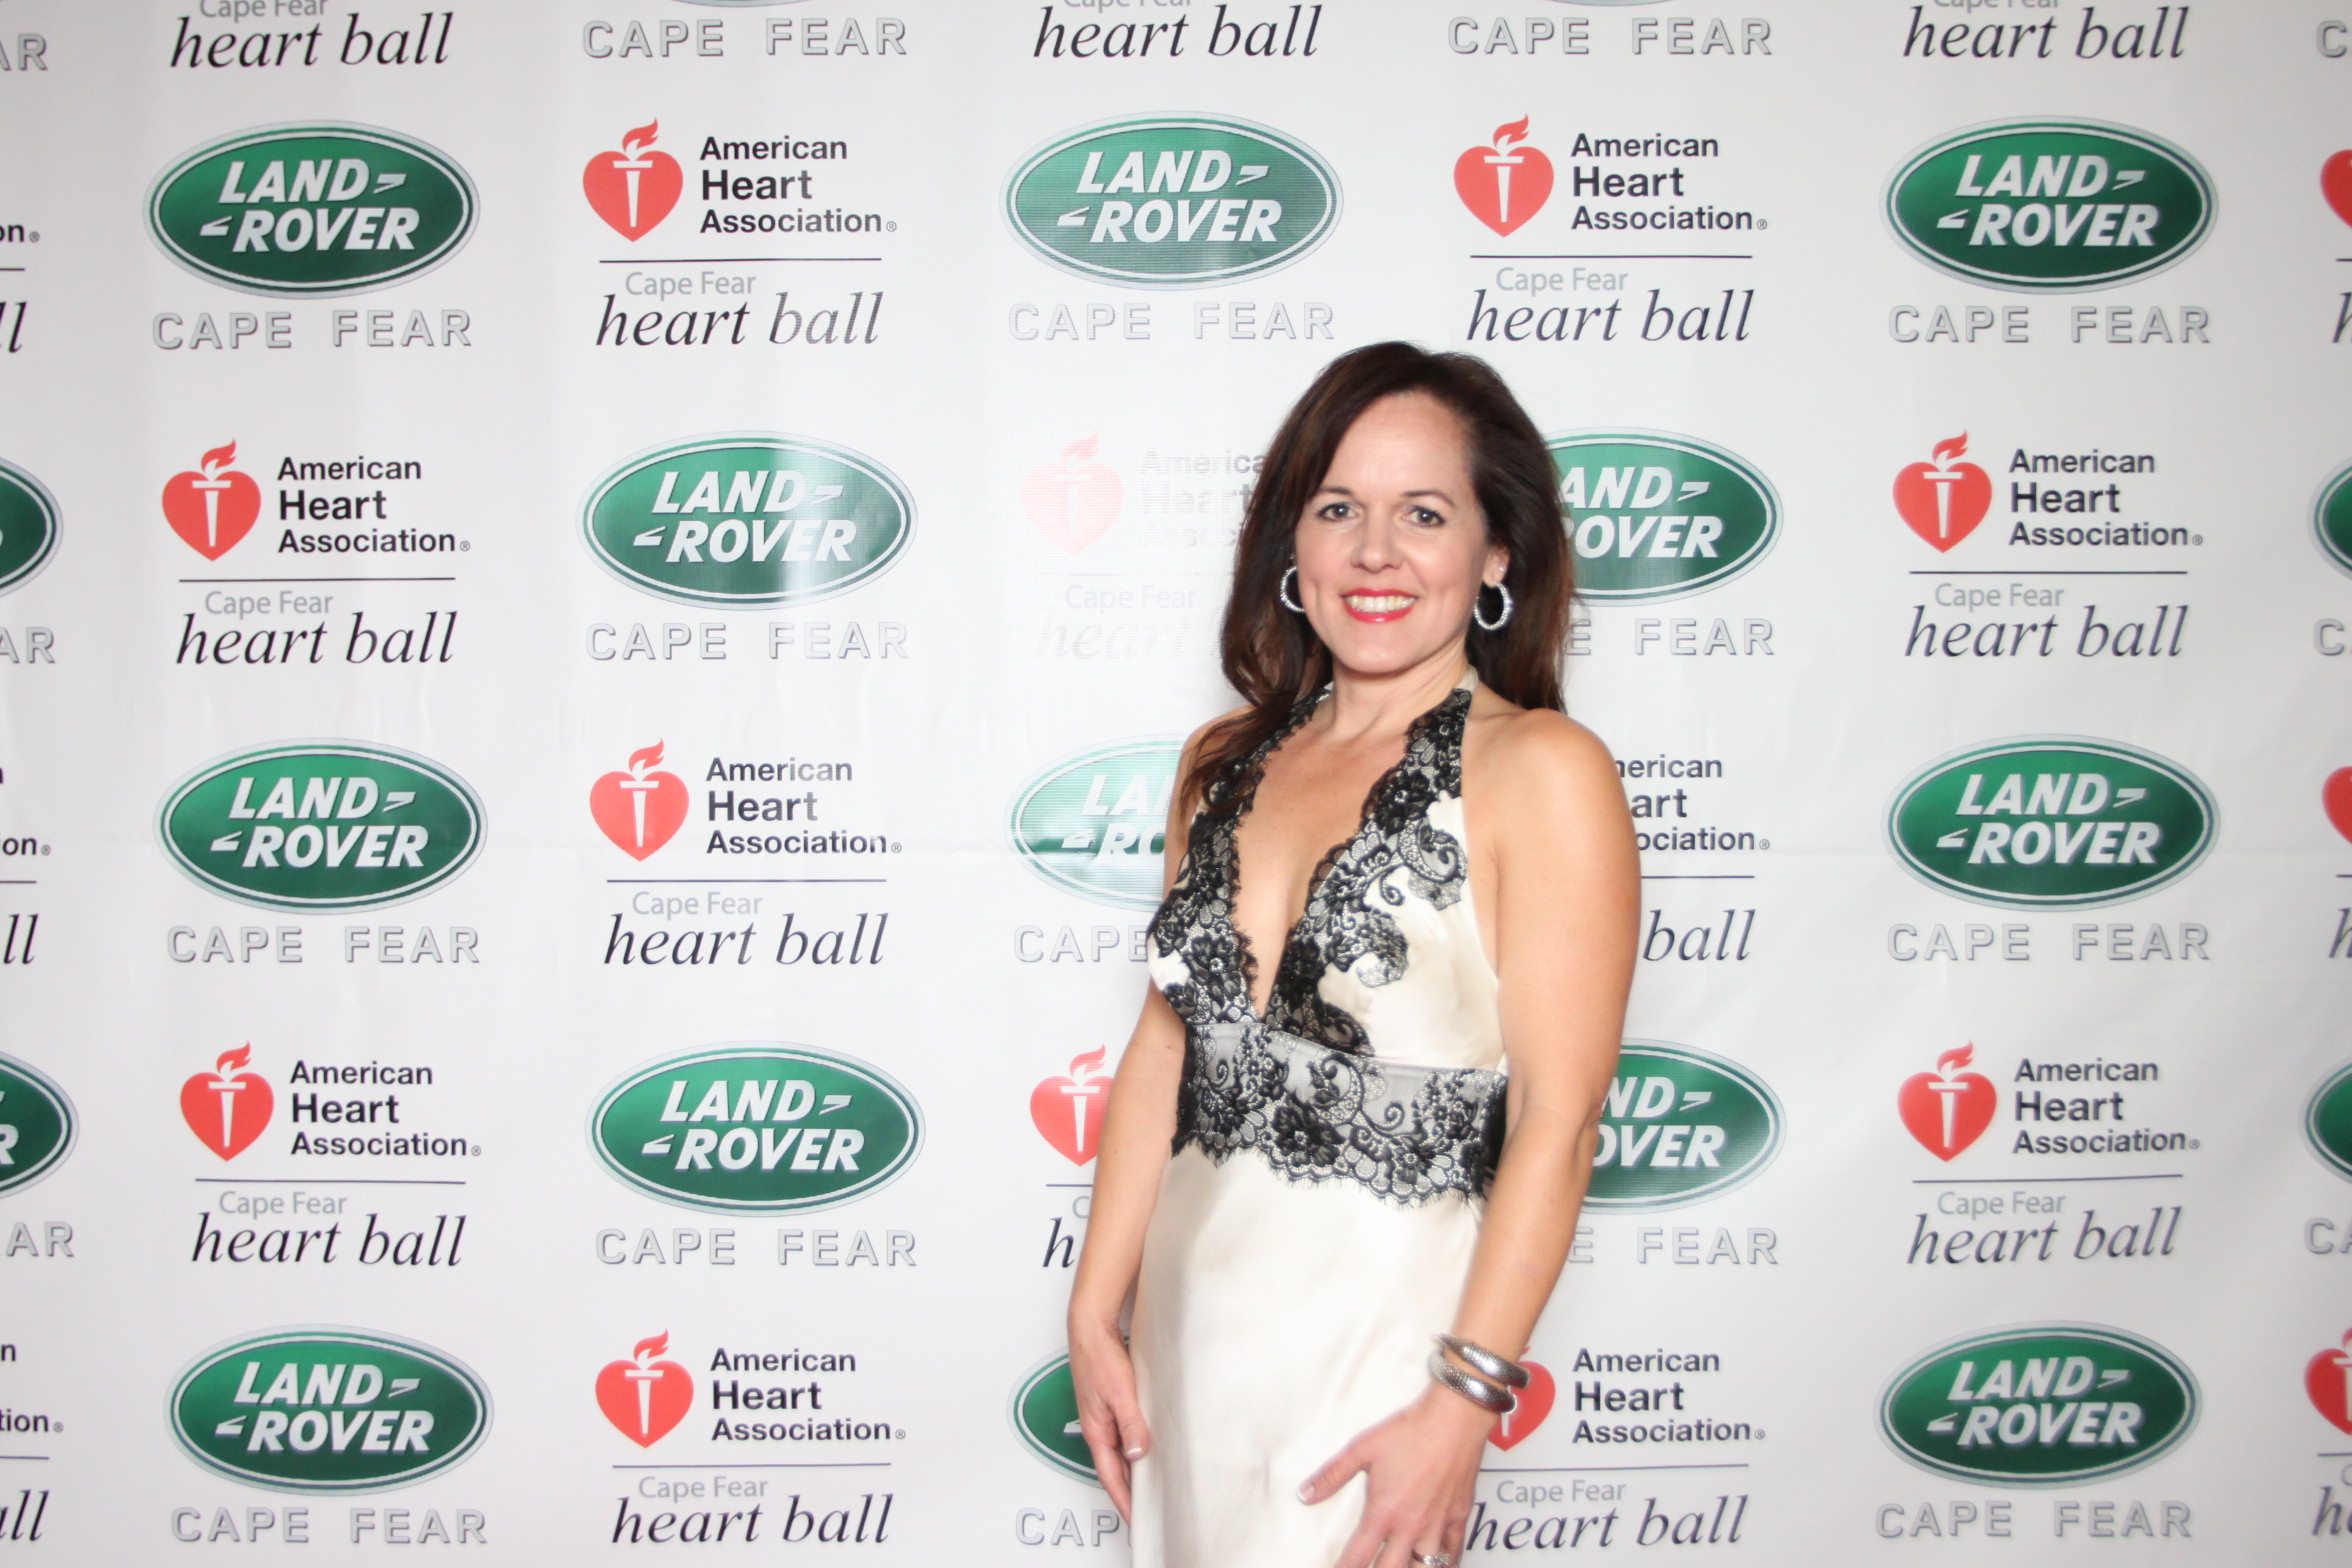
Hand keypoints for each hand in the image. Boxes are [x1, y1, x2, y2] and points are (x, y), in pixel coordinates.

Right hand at [1067, 1316, 1150, 1522]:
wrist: (1092, 1329)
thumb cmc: (1100, 1357)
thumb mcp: (1119, 1393)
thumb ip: (1130, 1424)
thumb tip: (1138, 1453)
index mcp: (1096, 1431)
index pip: (1111, 1476)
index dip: (1124, 1500)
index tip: (1136, 1520)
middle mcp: (1098, 1428)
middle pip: (1115, 1469)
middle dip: (1128, 1492)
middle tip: (1146, 1511)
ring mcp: (1103, 1417)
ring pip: (1120, 1452)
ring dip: (1133, 1471)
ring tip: (1150, 1488)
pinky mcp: (1111, 1405)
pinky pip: (1123, 1435)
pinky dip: (1134, 1449)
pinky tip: (1147, 1449)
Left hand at [1301, 1383, 1491, 1567]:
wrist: (1454, 1419)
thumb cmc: (1411, 1430)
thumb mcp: (1362, 1448)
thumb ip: (1332, 1475)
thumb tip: (1306, 1493)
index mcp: (1384, 1512)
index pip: (1358, 1557)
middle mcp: (1411, 1525)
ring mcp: (1437, 1524)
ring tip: (1399, 1565)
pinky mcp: (1458, 1517)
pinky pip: (1453, 1552)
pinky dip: (1445, 1562)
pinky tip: (1437, 1562)